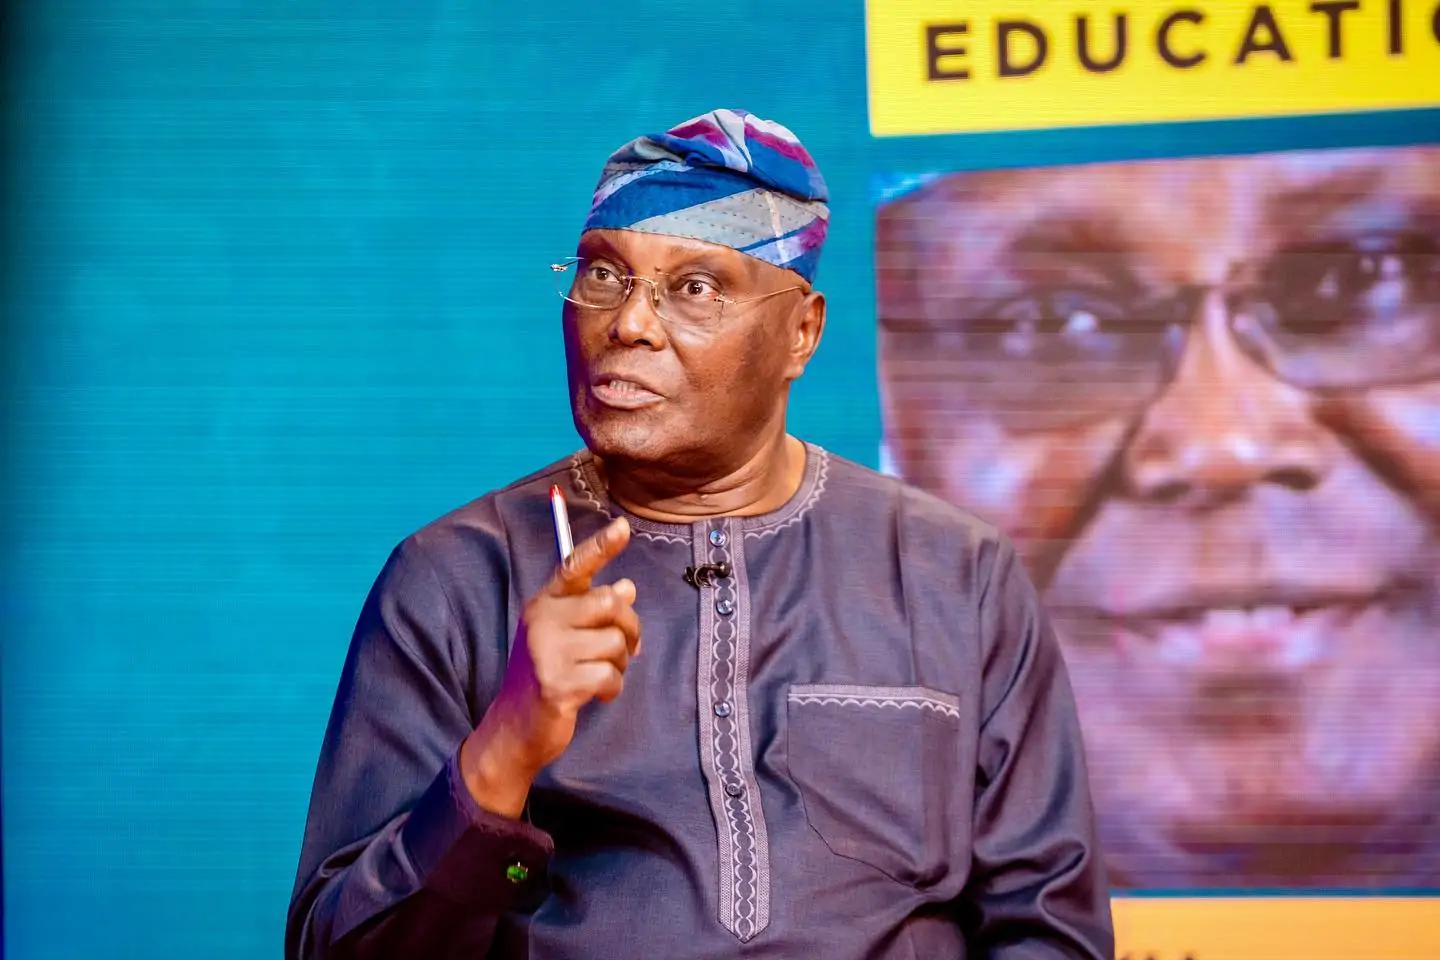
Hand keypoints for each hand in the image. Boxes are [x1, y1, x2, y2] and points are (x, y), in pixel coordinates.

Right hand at [460, 516, 639, 816]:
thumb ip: (592, 612)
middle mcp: (542, 620)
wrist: (514, 728)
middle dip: (629, 627)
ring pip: (616, 642)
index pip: (574, 566)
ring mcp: (547, 651)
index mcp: (544, 603)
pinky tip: (597, 696)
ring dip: (620, 664)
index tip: (623, 527)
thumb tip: (627, 587)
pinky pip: (610, 675)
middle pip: (609, 603)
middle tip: (626, 648)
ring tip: (601, 675)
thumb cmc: (547, 675)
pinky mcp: (557, 683)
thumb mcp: (566, 637)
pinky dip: (612, 688)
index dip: (600, 546)